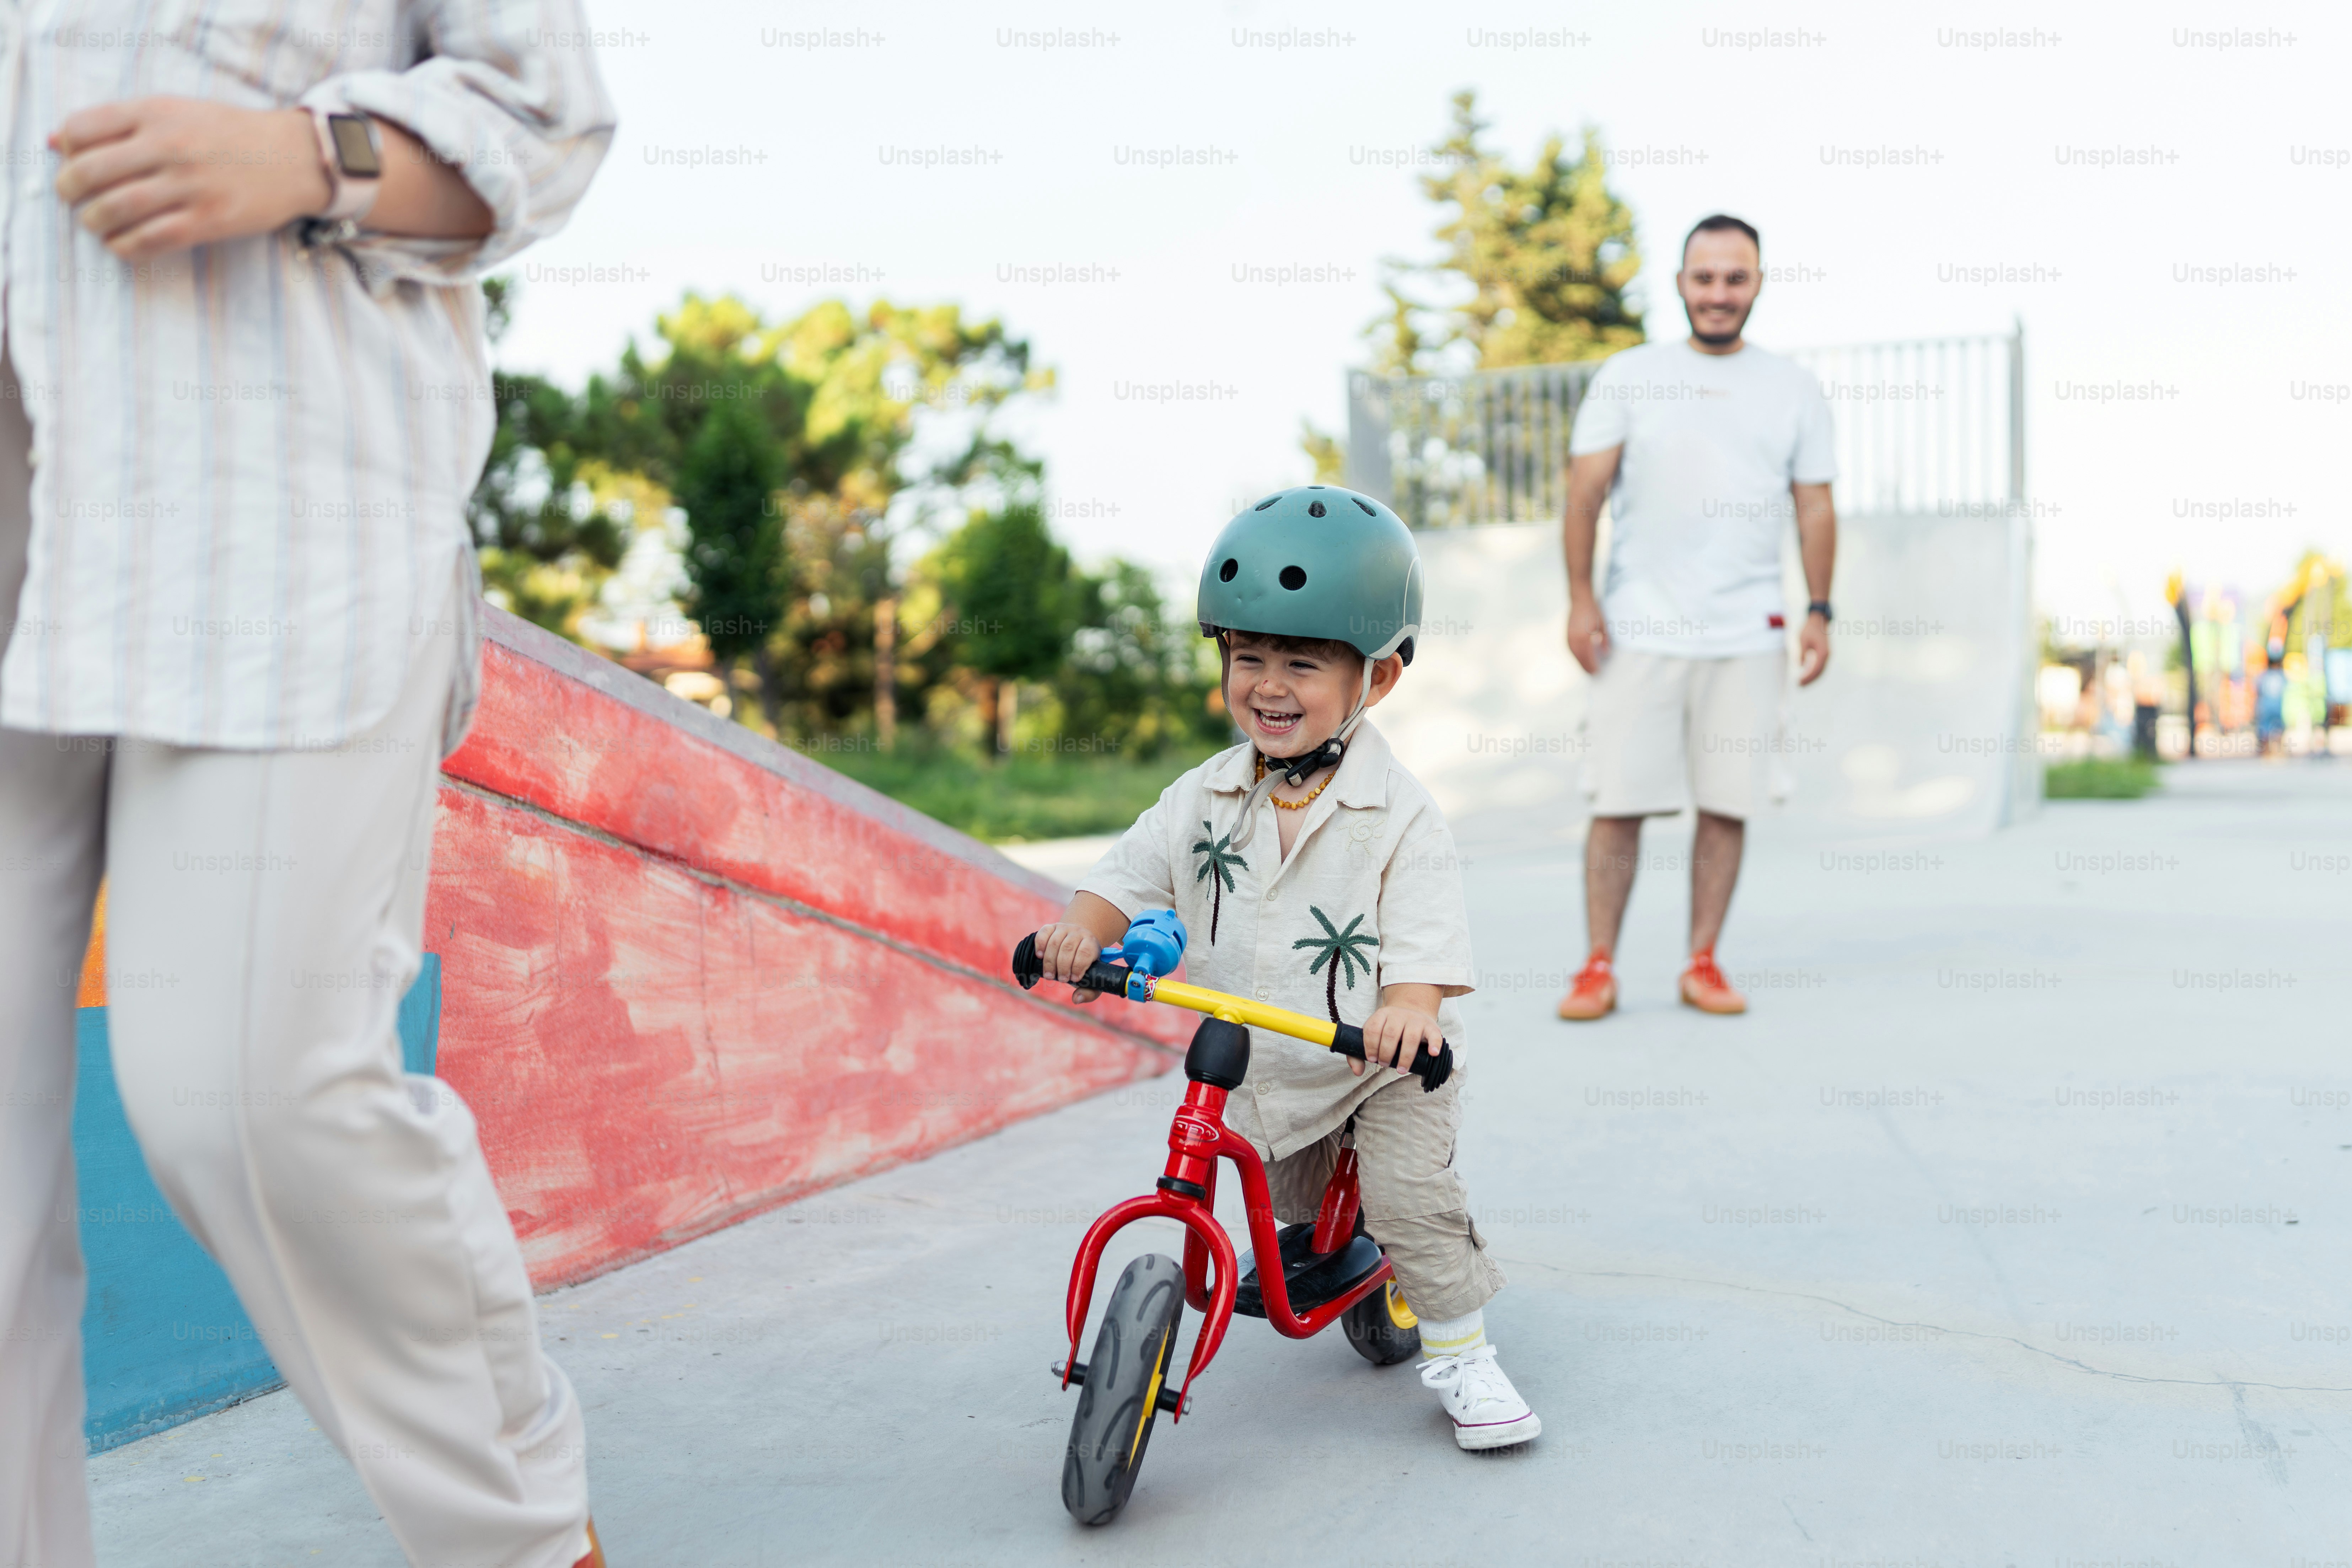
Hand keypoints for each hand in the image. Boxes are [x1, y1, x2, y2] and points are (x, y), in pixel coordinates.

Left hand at [53, 97, 330, 260]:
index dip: (67, 148)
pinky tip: (122, 244)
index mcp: (158, 113)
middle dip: (70, 190)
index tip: (73, 161)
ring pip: (116, 209)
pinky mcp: (210, 220)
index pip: (83, 128)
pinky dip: (125, 246)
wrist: (295, 157)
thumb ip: (121, 123)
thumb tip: (56, 142)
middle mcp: (170, 146)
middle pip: (91, 171)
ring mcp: (191, 185)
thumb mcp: (176, 111)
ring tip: (96, 223)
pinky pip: (151, 239)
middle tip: (74, 198)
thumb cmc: (230, 134)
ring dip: (94, 221)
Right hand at [1032, 922, 1103, 1002]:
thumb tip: (1076, 999)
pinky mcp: (1051, 927)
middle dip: (1063, 966)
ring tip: (1049, 975)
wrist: (1079, 941)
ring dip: (1050, 961)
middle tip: (1060, 979)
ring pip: (1055, 942)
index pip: (1085, 953)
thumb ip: (1090, 992)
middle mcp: (1078, 933)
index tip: (1074, 979)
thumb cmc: (1085, 964)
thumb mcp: (1093, 978)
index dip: (1078, 966)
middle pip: (1068, 948)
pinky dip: (1040, 944)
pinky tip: (1039, 956)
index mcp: (1091, 944)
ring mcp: (1064, 928)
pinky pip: (1044, 932)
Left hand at [1354, 1005, 1440, 1077]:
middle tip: (1384, 1065)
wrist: (1412, 1010)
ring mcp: (1416, 1019)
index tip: (1372, 1059)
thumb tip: (1357, 1072)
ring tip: (1401, 1070)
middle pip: (1391, 1034)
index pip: (1373, 1029)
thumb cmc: (1390, 1029)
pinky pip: (1434, 1035)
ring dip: (1405, 1056)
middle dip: (1386, 1053)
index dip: (1370, 1045)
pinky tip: (1432, 1054)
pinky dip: (1434, 1045)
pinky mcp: (1431, 1026)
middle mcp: (1398, 1015)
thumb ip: (1359, 1053)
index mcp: (1381, 1015)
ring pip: (1411, 1037)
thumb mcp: (1373, 1034)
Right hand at [1566, 594, 1609, 675]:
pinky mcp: (1566, 634)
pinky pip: (1570, 649)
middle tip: (1592, 674)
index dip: (1592, 665)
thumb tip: (1606, 653)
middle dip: (1586, 666)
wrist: (1580, 600)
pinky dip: (1575, 656)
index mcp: (1584, 636)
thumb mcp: (1603, 625)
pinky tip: (1580, 658)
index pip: (1588, 656)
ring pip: (1574, 654)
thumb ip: (1604, 640)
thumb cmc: (1593, 612)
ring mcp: (1569, 637)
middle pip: (1580, 657)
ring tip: (1586, 669)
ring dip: (1580, 662)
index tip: (1597, 671)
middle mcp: (1574, 638)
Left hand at [1797, 613, 1830, 686]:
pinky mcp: (1824, 654)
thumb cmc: (1809, 629)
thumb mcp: (1802, 640)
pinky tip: (1806, 676)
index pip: (1815, 669)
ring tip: (1802, 683)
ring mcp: (1827, 655)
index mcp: (1823, 652)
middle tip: (1799, 686)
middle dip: (1810, 680)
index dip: (1807, 677)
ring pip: (1820, 670)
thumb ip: (1802, 653)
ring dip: (1812, 678)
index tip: (1799, 682)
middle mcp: (1827, 655)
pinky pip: (1820, 666)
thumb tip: (1801, 666)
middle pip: (1819, 672)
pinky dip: (1814, 672)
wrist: (1818, 620)